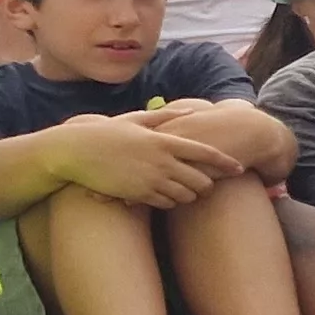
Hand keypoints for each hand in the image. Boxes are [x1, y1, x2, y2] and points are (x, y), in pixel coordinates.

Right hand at [51, 117, 246, 210]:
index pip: (205, 152)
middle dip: (206, 184)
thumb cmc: (105, 133)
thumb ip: (164, 116)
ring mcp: (150, 179)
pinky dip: (170, 202)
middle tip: (204, 184)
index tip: (239, 167)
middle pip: (200, 179)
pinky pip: (166, 204)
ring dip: (188, 195)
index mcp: (163, 140)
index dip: (225, 161)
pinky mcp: (138, 195)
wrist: (75, 152)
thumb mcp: (135, 119)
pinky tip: (163, 196)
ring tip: (183, 191)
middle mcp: (161, 161)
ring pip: (185, 195)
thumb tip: (190, 110)